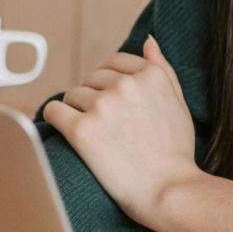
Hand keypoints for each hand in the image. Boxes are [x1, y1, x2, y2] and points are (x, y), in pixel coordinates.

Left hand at [41, 34, 204, 227]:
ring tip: (96, 136)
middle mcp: (126, 85)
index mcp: (150, 75)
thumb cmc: (175, 152)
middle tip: (108, 126)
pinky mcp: (81, 129)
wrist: (168, 191)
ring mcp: (102, 106)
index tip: (116, 107)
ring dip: (77, 111)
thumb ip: (163, 68)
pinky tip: (66, 131)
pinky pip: (53, 111)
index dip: (111, 85)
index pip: (113, 63)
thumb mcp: (179, 103)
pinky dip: (55, 119)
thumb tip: (149, 40)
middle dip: (94, 98)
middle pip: (91, 79)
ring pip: (72, 95)